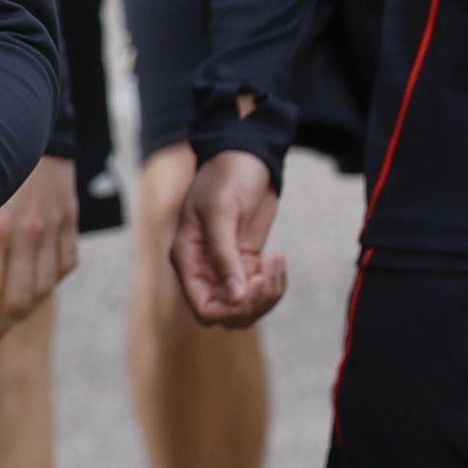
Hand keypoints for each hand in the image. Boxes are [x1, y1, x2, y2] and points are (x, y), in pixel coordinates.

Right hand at [172, 146, 291, 328]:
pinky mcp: (247, 260)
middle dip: (253, 302)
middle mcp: (205, 269)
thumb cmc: (226, 176)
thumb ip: (225, 256)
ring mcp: (227, 267)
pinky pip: (259, 289)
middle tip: (269, 271)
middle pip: (228, 313)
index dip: (230, 308)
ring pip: (246, 307)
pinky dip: (273, 282)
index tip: (253, 284)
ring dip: (267, 294)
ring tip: (276, 261)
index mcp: (189, 259)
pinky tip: (278, 258)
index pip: (204, 307)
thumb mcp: (222, 212)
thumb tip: (235, 298)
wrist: (246, 153)